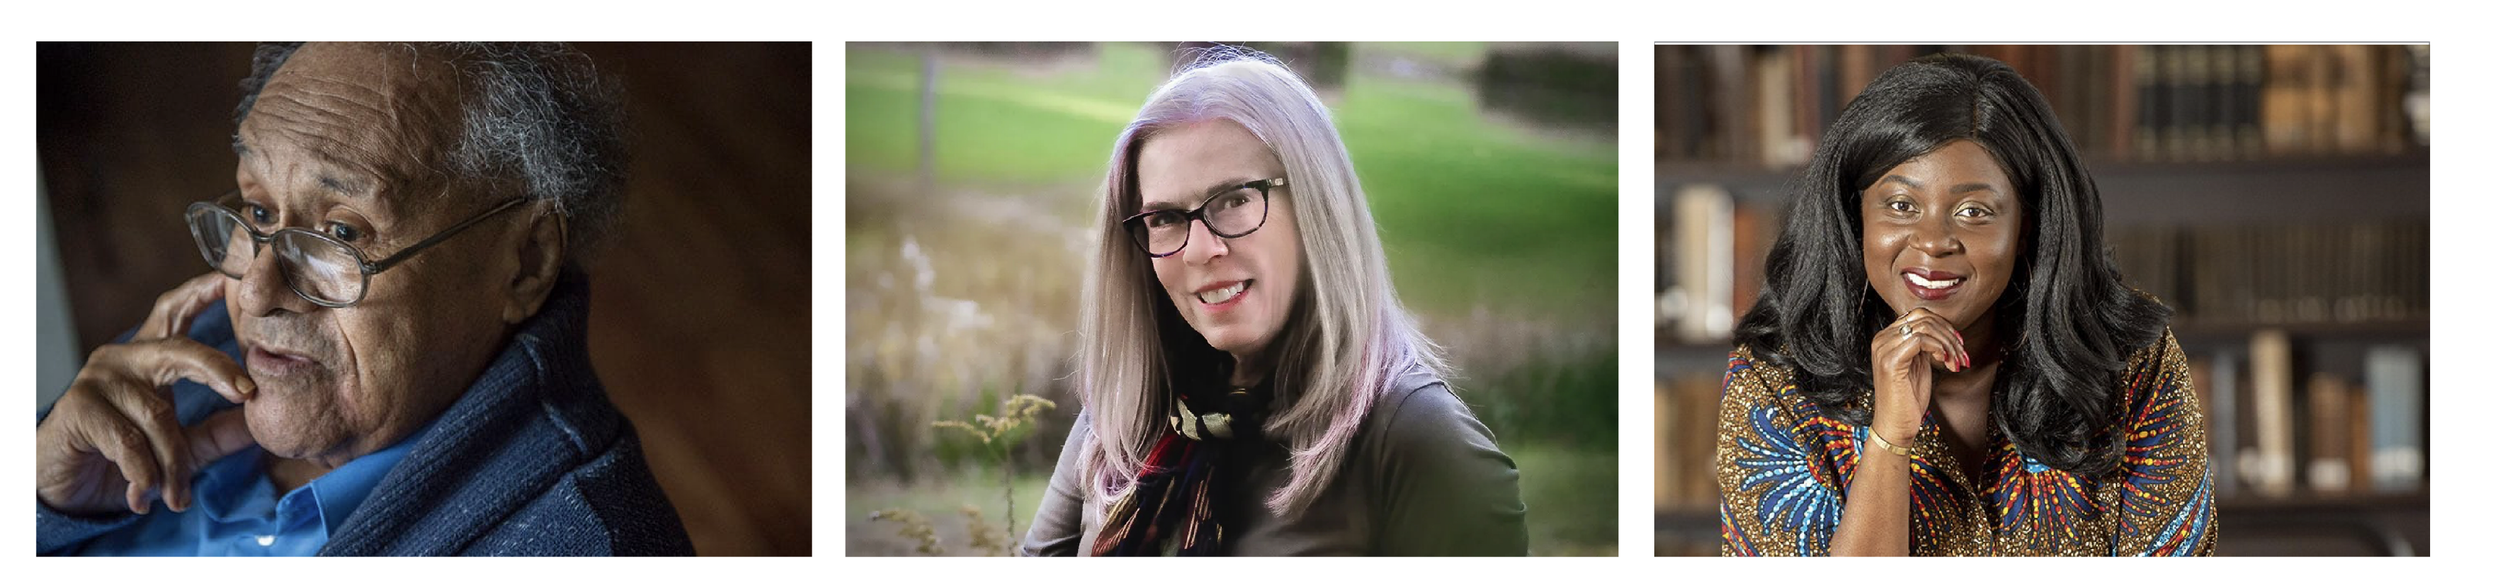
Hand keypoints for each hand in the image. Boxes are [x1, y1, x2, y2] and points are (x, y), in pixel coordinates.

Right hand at [37, 272, 258, 515]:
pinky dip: (143, 472)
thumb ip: (218, 432)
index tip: (232, 281)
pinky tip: (143, 495)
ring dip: (174, 465)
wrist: (67, 487)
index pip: (176, 313)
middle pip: (180, 351)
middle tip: (246, 394)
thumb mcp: (181, 445)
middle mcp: (126, 358)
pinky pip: (128, 441)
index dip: (203, 294)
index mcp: (152, 358)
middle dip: (217, 369)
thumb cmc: (125, 458)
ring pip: (158, 416)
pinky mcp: (79, 407)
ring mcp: (99, 378)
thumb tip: (262, 421)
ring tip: (177, 498)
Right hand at [1868, 307, 1966, 444]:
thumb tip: (1944, 329)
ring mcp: (1884, 349)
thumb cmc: (1908, 398)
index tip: (1959, 345)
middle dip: (1949, 334)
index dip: (1944, 326)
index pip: (1918, 315)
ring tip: (1955, 361)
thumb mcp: (1919, 364)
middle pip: (1923, 317)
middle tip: (1961, 355)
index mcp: (1887, 338)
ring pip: (1924, 326)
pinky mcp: (1890, 361)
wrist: (1896, 425)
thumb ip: (1924, 344)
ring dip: (1948, 343)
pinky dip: (1939, 348)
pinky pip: (1920, 340)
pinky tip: (1945, 362)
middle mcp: (1881, 339)